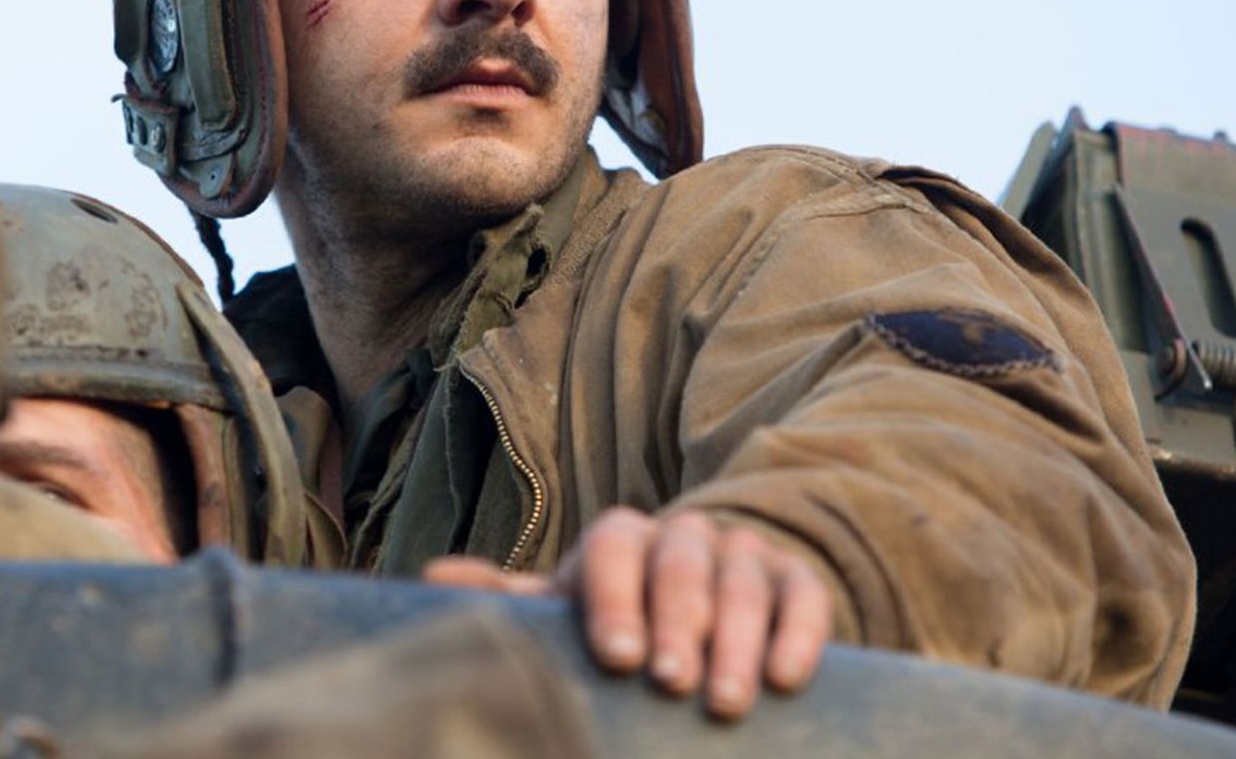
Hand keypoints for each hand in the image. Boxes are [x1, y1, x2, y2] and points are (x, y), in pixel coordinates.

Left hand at [423, 506, 832, 719]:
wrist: (704, 605)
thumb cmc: (619, 620)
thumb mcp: (568, 614)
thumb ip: (513, 605)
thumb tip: (433, 580)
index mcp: (619, 539)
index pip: (613, 550)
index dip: (614, 600)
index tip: (617, 658)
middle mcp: (682, 534)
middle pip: (679, 565)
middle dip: (677, 624)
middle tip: (672, 682)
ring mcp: (742, 552)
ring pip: (743, 582)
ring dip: (737, 642)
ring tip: (725, 701)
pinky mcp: (793, 579)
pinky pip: (802, 596)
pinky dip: (798, 634)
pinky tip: (785, 678)